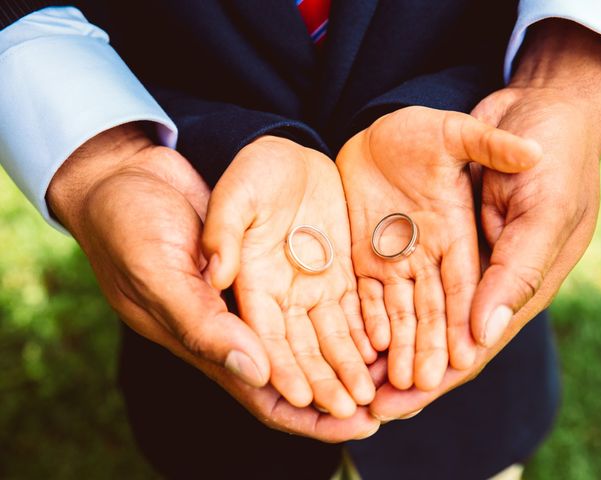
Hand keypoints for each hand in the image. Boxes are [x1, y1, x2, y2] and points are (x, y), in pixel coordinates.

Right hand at [47, 124, 377, 440]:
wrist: (131, 176)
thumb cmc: (130, 226)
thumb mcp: (159, 272)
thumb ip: (203, 322)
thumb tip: (254, 370)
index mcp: (211, 333)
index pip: (264, 389)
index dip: (306, 410)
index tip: (347, 420)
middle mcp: (242, 319)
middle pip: (300, 368)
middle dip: (339, 390)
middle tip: (384, 405)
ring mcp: (263, 289)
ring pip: (317, 335)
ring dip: (351, 357)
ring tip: (391, 370)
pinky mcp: (279, 260)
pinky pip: (320, 294)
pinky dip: (349, 313)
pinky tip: (380, 322)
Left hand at [337, 106, 540, 390]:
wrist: (534, 104)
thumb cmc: (553, 150)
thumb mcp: (542, 205)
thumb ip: (516, 265)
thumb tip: (487, 329)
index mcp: (508, 274)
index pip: (472, 335)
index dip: (440, 368)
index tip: (409, 399)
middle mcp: (472, 271)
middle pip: (434, 332)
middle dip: (404, 370)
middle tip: (370, 406)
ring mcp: (439, 252)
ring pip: (407, 310)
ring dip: (383, 347)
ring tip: (352, 380)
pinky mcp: (412, 229)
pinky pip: (387, 274)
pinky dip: (370, 306)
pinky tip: (347, 330)